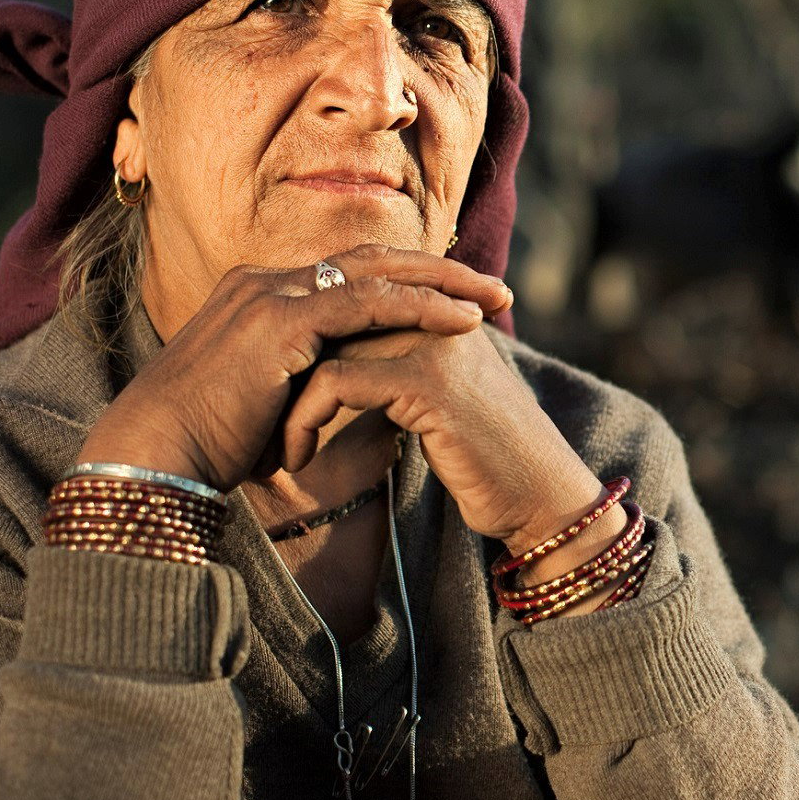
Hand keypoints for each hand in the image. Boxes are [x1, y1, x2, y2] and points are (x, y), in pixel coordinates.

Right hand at [76, 244, 511, 491]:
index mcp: (260, 295)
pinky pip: (367, 304)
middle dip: (440, 270)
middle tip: (495, 287)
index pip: (349, 272)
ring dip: (444, 284)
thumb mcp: (265, 401)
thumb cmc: (205, 446)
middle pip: (371, 260)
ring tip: (496, 300)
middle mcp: (265, 283)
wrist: (154, 457)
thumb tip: (344, 397)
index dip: (408, 279)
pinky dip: (420, 308)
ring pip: (377, 274)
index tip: (460, 294)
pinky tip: (462, 321)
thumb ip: (303, 382)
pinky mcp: (280, 322)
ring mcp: (271, 296)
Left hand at [272, 259, 607, 547]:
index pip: (348, 304)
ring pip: (323, 348)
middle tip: (256, 420)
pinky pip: (336, 383)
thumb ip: (394, 374)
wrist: (541, 495)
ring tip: (276, 451)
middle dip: (285, 373)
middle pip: (330, 319)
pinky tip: (297, 463)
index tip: (271, 400)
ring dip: (286, 405)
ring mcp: (432, 340)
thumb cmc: (491, 461)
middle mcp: (437, 312)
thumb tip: (333, 375)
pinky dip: (304, 423)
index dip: (303, 350)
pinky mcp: (427, 379)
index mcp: (438, 310)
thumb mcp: (436, 404)